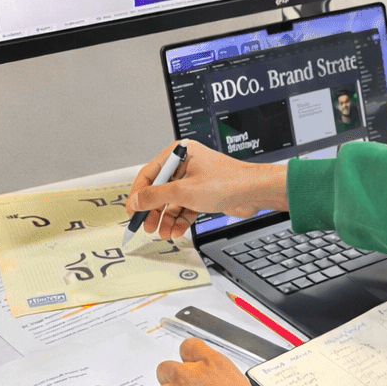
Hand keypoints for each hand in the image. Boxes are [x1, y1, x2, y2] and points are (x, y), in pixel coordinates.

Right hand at [125, 140, 288, 240]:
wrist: (254, 192)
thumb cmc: (228, 182)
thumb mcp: (184, 191)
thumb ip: (156, 196)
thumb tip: (136, 200)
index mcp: (180, 153)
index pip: (150, 173)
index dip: (139, 193)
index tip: (131, 210)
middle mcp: (186, 164)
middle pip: (160, 189)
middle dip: (153, 210)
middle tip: (146, 225)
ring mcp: (195, 179)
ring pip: (173, 201)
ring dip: (166, 218)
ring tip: (162, 232)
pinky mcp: (203, 193)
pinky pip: (185, 207)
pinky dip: (179, 220)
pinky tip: (175, 231)